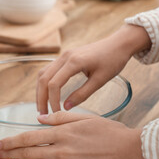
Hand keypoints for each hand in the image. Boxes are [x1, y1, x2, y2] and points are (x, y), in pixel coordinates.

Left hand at [0, 112, 148, 158]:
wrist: (132, 152)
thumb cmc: (111, 132)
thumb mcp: (86, 118)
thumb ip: (61, 118)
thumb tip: (40, 119)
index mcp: (63, 134)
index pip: (29, 138)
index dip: (12, 142)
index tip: (0, 143)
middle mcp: (62, 151)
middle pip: (29, 154)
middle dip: (10, 154)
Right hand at [36, 24, 150, 113]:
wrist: (118, 44)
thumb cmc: (112, 60)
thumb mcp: (100, 80)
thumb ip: (82, 94)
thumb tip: (66, 107)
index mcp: (74, 62)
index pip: (54, 84)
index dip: (52, 101)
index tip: (56, 113)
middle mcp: (65, 57)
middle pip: (44, 79)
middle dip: (41, 98)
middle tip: (43, 114)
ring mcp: (63, 55)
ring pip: (43, 74)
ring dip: (40, 91)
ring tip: (43, 106)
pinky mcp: (64, 57)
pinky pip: (48, 70)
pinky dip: (45, 83)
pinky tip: (47, 93)